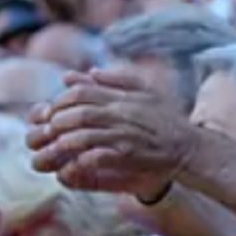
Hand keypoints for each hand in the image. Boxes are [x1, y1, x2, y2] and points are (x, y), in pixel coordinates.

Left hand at [27, 69, 192, 198]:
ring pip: (84, 134)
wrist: (189, 147)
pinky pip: (98, 156)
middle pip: (78, 112)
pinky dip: (82, 159)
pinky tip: (73, 164)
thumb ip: (117, 79)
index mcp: (122, 97)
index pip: (81, 92)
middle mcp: (122, 113)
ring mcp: (125, 135)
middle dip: (57, 121)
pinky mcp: (129, 155)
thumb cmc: (167, 120)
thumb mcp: (146, 91)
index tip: (52, 112)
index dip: (61, 101)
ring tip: (53, 148)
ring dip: (64, 142)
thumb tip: (89, 72)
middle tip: (46, 132)